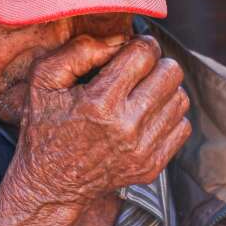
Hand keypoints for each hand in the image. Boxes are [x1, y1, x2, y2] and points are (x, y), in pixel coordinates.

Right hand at [8, 34, 191, 211]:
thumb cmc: (44, 127)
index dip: (140, 44)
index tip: (130, 50)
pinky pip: (182, 126)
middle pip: (171, 73)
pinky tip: (146, 116)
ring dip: (164, 89)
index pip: (145, 53)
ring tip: (141, 93)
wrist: (50, 185)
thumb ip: (78, 51)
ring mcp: (143, 150)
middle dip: (156, 63)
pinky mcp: (152, 166)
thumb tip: (118, 40)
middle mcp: (126, 127)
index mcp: (99, 102)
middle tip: (138, 70)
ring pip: (181, 98)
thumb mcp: (43, 80)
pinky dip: (168, 116)